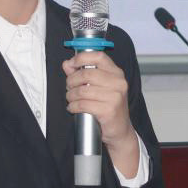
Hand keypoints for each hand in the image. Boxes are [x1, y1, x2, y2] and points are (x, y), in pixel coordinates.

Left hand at [63, 51, 139, 176]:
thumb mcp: (99, 87)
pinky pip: (83, 104)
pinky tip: (73, 108)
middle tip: (69, 87)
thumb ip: (83, 73)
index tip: (72, 64)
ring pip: (82, 90)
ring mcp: (115, 97)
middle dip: (72, 81)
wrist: (120, 131)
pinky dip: (73, 106)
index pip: (99, 56)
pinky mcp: (109, 110)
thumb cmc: (109, 107)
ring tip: (71, 99)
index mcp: (116, 73)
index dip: (81, 58)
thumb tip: (67, 64)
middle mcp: (118, 83)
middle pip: (87, 74)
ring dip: (71, 95)